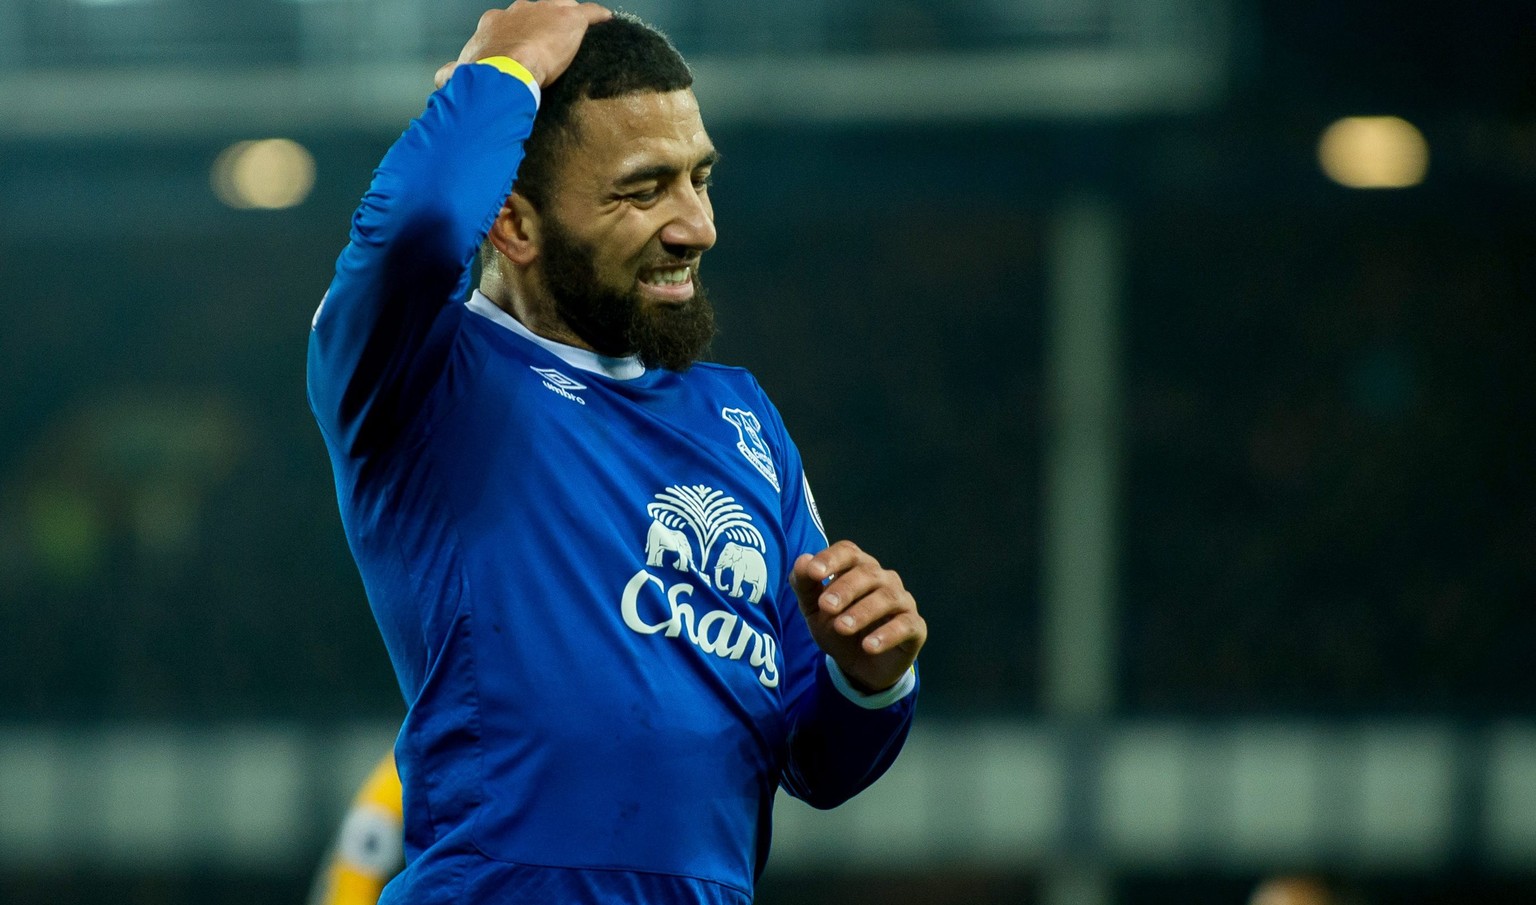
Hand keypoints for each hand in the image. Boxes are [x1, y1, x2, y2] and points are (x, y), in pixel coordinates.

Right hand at [434, 0, 611, 89]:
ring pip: (559, 9)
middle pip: (533, 14)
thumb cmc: (481, 76)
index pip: (507, 24)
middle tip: (546, 45)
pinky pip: (588, 13)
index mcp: (493, 24)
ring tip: (574, 35)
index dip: (513, 36)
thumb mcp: (461, 73)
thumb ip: (452, 73)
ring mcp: (544, 12)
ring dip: (565, 21)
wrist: (504, 73)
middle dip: (539, 26)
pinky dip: (597, 16)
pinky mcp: (569, 20)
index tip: (518, 48)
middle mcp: (517, 12)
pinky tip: (605, 20)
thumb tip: (441, 80)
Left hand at [790, 541, 925, 694]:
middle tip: (826, 606)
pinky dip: (887, 635)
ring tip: (842, 627)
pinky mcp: (915, 627)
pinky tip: (868, 646)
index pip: (848, 552)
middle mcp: (883, 579)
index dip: (831, 559)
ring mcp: (902, 601)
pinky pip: (906, 625)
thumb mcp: (814, 610)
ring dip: (863, 612)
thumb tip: (802, 561)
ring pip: (887, 598)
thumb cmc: (837, 628)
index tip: (814, 573)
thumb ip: (805, 585)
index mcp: (858, 567)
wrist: (859, 666)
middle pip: (867, 573)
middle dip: (845, 589)